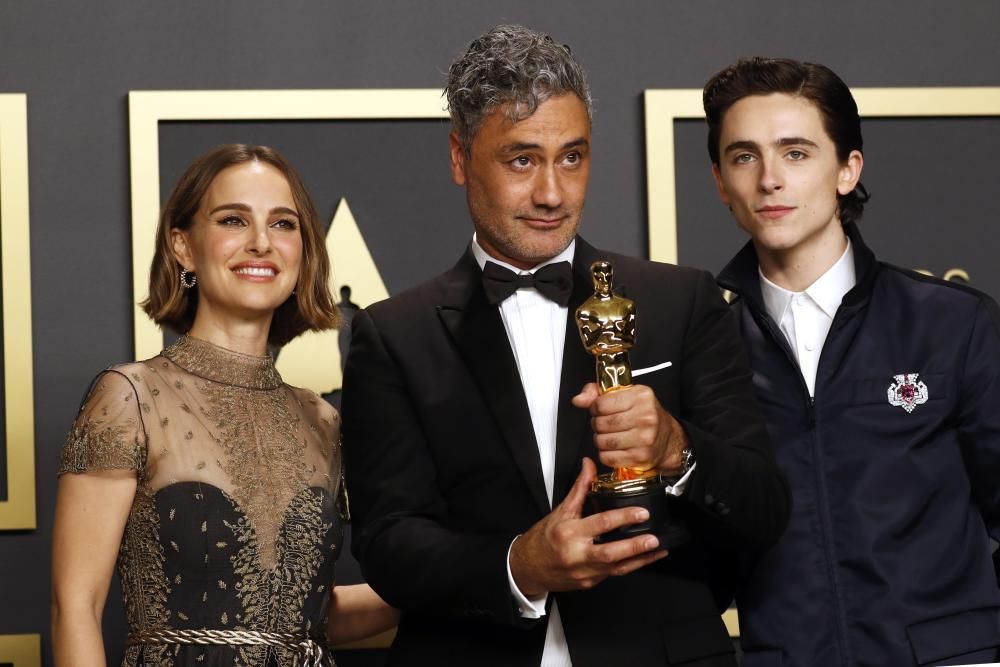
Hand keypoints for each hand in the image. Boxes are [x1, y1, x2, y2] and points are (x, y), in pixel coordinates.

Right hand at [508, 458, 667, 597]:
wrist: (528, 568)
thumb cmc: (543, 539)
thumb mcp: (560, 511)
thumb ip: (579, 489)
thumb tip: (589, 466)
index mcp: (569, 533)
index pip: (600, 523)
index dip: (623, 517)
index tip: (641, 512)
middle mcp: (577, 555)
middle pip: (611, 553)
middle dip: (635, 546)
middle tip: (654, 538)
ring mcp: (584, 572)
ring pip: (617, 568)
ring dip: (641, 559)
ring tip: (659, 549)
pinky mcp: (589, 583)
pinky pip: (613, 574)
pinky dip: (630, 566)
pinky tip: (644, 558)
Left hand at [571, 383, 688, 475]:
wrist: (668, 438)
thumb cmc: (644, 415)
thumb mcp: (625, 395)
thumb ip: (597, 393)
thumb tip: (578, 399)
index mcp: (640, 396)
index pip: (601, 404)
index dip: (595, 408)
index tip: (600, 410)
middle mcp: (645, 416)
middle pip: (601, 423)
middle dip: (597, 425)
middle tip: (604, 424)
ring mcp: (644, 438)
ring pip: (602, 441)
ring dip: (600, 440)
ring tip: (609, 436)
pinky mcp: (640, 456)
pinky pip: (608, 457)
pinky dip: (605, 454)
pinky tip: (614, 448)